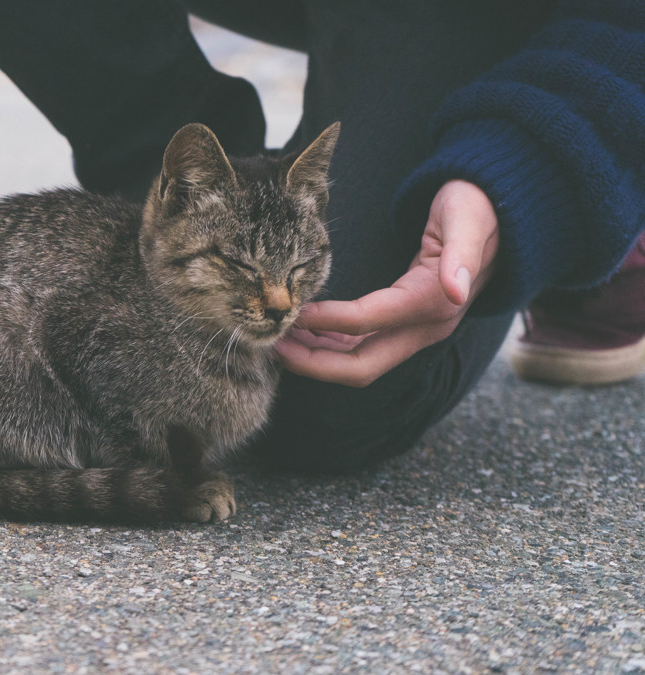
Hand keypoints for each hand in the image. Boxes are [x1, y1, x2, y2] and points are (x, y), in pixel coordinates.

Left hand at [275, 179, 499, 386]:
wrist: (501, 216)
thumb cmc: (477, 208)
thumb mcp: (468, 220)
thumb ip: (463, 254)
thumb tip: (455, 292)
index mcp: (433, 303)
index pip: (366, 323)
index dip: (325, 321)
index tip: (291, 312)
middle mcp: (426, 328)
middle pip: (362, 366)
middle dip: (313, 363)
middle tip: (273, 345)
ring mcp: (416, 332)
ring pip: (359, 362)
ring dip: (316, 358)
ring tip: (278, 342)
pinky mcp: (407, 326)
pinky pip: (363, 348)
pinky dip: (330, 346)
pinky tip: (303, 336)